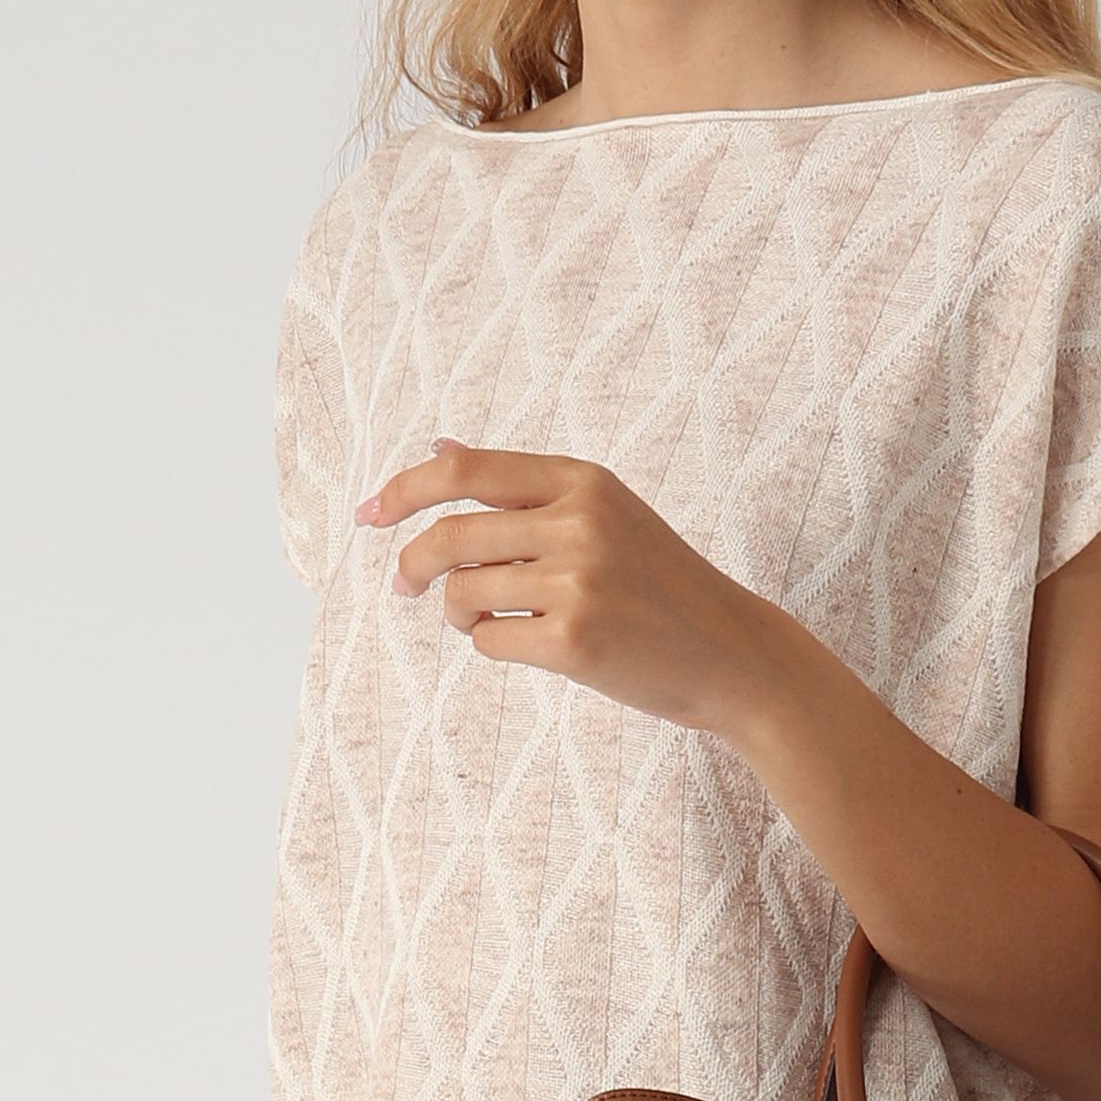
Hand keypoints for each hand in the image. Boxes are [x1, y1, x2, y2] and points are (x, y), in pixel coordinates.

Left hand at [356, 440, 805, 735]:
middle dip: (412, 565)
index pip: (464, 472)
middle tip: (403, 587)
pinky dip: (492, 646)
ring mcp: (579, 581)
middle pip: (450, 535)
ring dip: (460, 613)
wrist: (732, 654)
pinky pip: (488, 641)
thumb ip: (522, 485)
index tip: (367, 514)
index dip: (403, 490)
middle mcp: (579, 522)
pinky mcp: (575, 641)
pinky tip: (530, 645)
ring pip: (463, 593)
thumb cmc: (661, 585)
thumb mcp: (603, 513)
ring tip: (491, 620)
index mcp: (582, 481)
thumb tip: (438, 447)